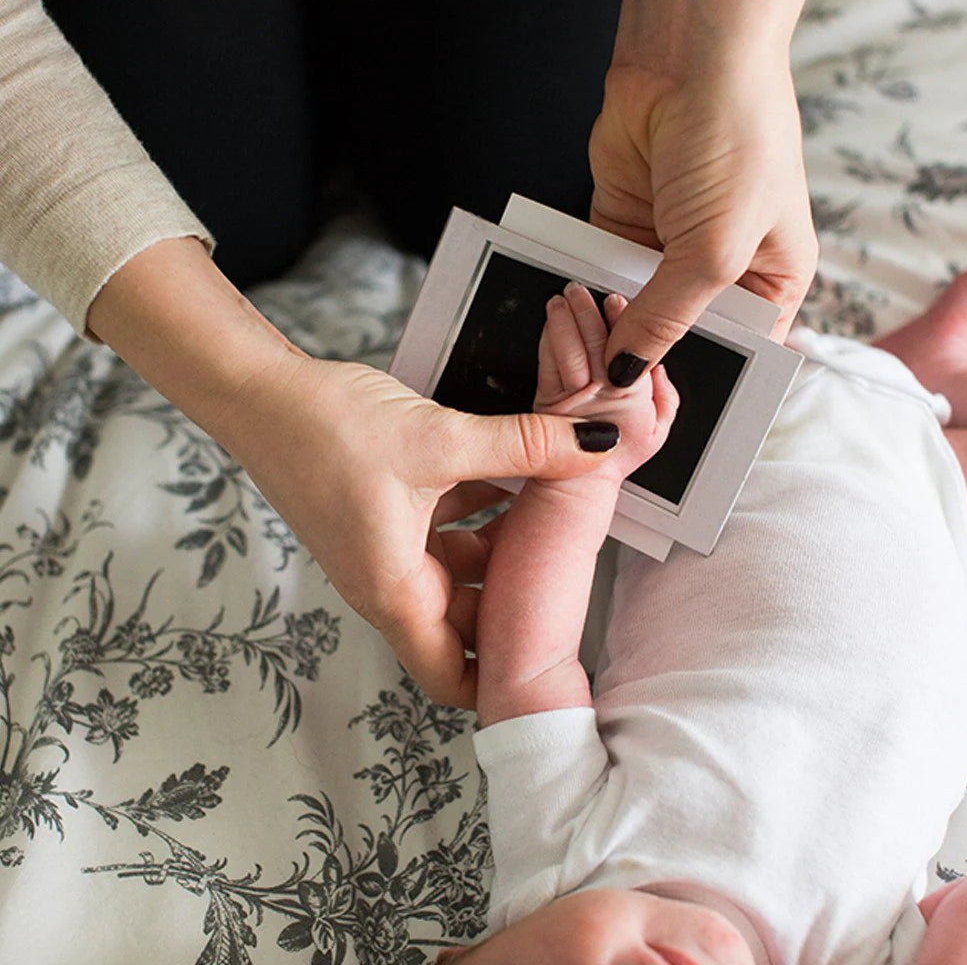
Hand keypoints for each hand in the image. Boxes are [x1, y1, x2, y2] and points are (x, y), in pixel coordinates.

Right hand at [87, 238, 616, 709]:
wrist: (258, 392)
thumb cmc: (327, 429)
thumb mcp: (442, 439)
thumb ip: (527, 445)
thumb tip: (599, 444)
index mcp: (395, 591)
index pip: (452, 678)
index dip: (500, 684)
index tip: (548, 665)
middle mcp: (387, 583)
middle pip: (463, 624)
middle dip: (511, 601)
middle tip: (566, 572)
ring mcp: (381, 551)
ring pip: (455, 572)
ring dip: (497, 548)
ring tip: (546, 512)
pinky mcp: (378, 518)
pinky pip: (438, 533)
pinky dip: (473, 514)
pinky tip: (504, 475)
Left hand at [535, 283, 677, 482]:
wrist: (578, 482)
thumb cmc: (619, 454)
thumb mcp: (660, 428)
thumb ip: (666, 393)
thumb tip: (660, 366)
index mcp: (631, 394)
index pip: (628, 348)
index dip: (621, 319)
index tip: (615, 299)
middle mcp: (601, 392)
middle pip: (594, 344)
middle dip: (586, 312)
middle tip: (581, 290)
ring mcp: (570, 396)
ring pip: (567, 351)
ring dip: (563, 321)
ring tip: (561, 300)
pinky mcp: (546, 399)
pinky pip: (546, 365)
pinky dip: (547, 341)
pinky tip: (550, 324)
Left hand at [590, 55, 817, 385]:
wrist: (688, 60)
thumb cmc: (737, 142)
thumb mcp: (714, 248)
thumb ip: (669, 317)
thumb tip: (626, 369)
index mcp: (771, 277)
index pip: (741, 348)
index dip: (704, 378)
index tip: (659, 407)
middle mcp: (722, 267)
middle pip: (681, 332)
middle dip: (649, 356)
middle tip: (612, 391)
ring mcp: (670, 247)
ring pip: (636, 306)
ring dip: (611, 325)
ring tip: (586, 357)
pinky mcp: (624, 225)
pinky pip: (601, 272)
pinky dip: (586, 290)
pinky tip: (571, 314)